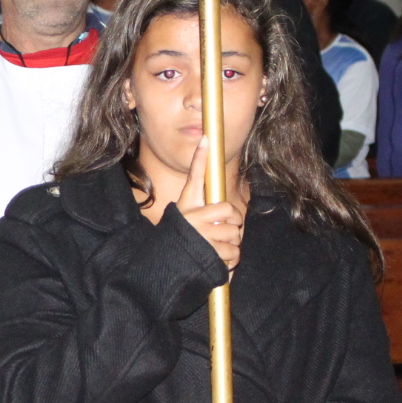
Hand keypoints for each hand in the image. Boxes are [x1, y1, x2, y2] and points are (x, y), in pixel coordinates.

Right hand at [176, 137, 242, 271]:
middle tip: (221, 232)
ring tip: (217, 247)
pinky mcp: (210, 264)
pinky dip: (229, 262)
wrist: (165, 259)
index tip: (227, 218)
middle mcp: (198, 229)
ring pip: (236, 245)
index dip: (231, 214)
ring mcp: (205, 248)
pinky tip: (218, 260)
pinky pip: (233, 260)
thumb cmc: (180, 223)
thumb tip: (206, 138)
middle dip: (232, 230)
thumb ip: (197, 169)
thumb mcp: (187, 196)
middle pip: (235, 227)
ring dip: (231, 248)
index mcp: (194, 212)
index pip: (225, 209)